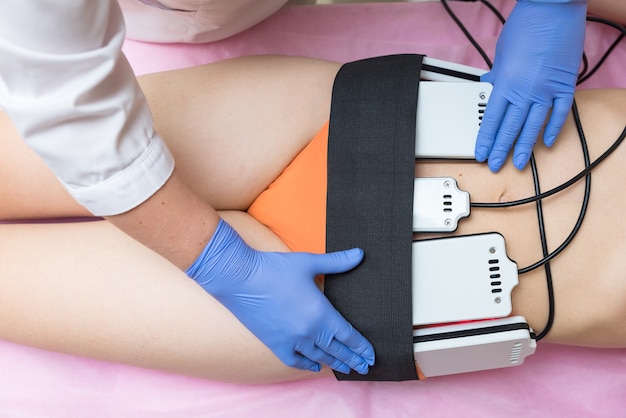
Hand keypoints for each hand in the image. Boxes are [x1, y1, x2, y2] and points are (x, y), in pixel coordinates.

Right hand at [186, 219, 374, 373]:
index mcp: (320, 313)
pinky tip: (314, 366)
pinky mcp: (274, 343)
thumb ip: (337, 262)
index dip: (362, 347)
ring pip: (318, 357)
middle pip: (337, 351)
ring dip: (334, 364)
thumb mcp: (309, 262)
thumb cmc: (274, 268)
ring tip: (346, 369)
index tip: (371, 356)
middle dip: (353, 360)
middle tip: (365, 368)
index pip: (348, 336)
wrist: (239, 277)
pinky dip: (306, 364)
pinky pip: (294, 360)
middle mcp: (308, 331)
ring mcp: (290, 340)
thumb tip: (360, 254)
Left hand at [475, 0, 586, 171]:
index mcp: (505, 82)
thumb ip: (497, 73)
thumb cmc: (526, 25)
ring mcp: (547, 89)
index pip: (491, 120)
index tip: (481, 153)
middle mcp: (525, 89)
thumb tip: (491, 84)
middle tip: (496, 164)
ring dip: (525, 146)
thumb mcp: (501, 52)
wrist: (553, 8)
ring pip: (533, 125)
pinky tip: (546, 141)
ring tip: (520, 162)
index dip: (485, 140)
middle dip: (501, 149)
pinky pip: (560, 112)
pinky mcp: (565, 84)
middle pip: (510, 127)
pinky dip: (553, 128)